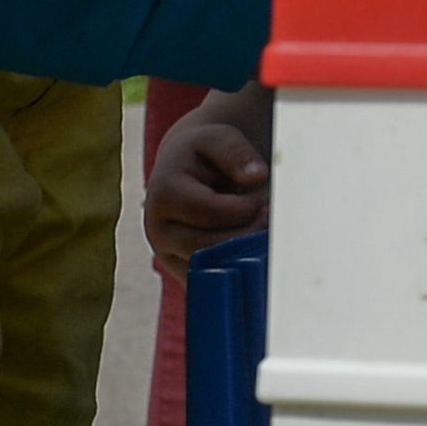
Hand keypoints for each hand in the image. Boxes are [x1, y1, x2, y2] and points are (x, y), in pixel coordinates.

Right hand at [150, 85, 274, 269]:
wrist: (188, 170)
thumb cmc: (205, 153)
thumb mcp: (218, 138)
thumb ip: (236, 152)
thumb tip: (256, 177)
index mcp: (162, 194)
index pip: (206, 212)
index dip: (242, 209)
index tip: (264, 201)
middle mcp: (157, 231)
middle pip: (205, 247)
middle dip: (244, 235)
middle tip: (269, 221)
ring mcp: (167, 256)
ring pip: (208, 272)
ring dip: (242, 257)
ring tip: (262, 236)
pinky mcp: (182, 274)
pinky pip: (211, 287)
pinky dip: (235, 275)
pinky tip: (254, 257)